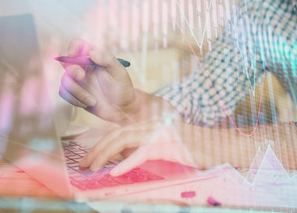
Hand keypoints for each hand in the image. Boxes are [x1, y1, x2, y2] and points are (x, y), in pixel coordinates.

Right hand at [59, 38, 137, 124]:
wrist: (122, 108)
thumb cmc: (122, 87)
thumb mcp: (119, 72)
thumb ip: (107, 60)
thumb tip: (92, 52)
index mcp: (94, 58)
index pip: (79, 45)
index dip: (73, 47)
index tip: (74, 55)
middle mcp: (84, 67)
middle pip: (67, 62)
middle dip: (72, 70)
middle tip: (82, 76)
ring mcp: (78, 80)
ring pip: (65, 80)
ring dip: (77, 92)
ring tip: (93, 100)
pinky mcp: (74, 92)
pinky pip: (64, 93)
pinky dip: (75, 100)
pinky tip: (88, 104)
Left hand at [79, 120, 195, 175]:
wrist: (213, 146)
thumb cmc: (189, 149)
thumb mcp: (161, 145)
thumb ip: (141, 147)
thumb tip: (119, 158)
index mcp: (148, 125)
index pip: (118, 132)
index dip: (101, 145)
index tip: (88, 158)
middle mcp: (150, 125)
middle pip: (116, 134)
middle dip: (96, 149)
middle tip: (83, 164)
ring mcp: (158, 133)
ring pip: (124, 140)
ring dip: (104, 155)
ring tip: (92, 167)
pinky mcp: (166, 145)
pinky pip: (142, 153)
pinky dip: (127, 163)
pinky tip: (115, 171)